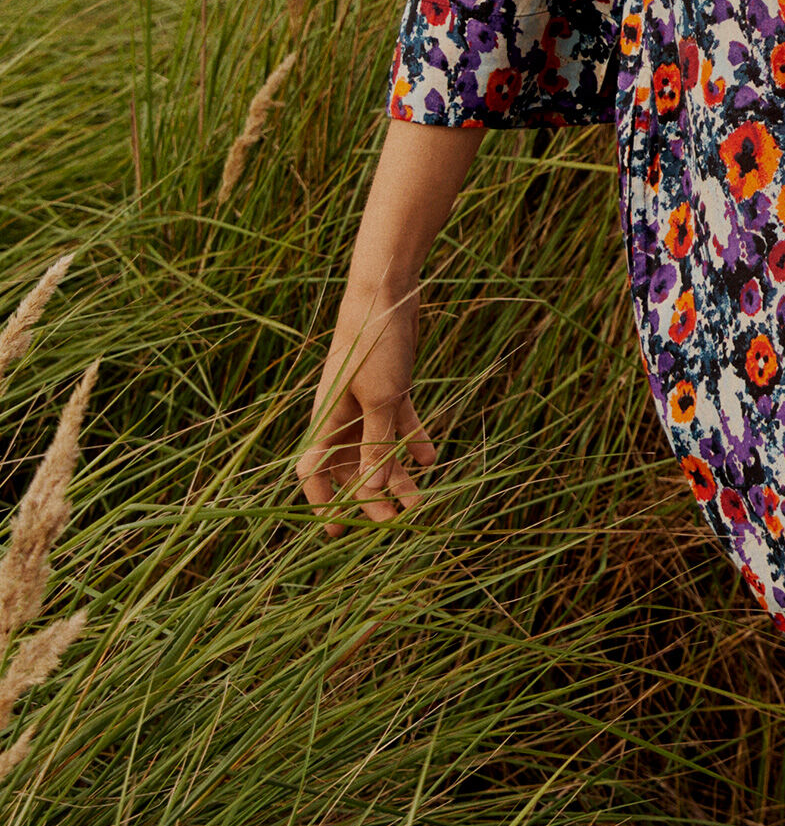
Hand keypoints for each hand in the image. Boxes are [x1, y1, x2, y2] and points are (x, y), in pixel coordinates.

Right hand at [295, 280, 438, 532]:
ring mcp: (366, 401)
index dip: (322, 501)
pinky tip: (431, 459)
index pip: (313, 470)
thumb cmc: (373, 345)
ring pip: (378, 449)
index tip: (337, 530)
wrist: (387, 295)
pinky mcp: (390, 387)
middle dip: (369, 496)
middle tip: (394, 521)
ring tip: (419, 501)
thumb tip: (374, 495)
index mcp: (327, 420)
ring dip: (396, 475)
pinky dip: (412, 440)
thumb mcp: (380, 399)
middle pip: (350, 467)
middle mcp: (342, 415)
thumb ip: (376, 446)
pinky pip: (399, 423)